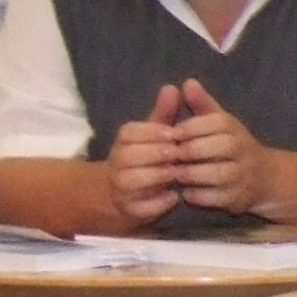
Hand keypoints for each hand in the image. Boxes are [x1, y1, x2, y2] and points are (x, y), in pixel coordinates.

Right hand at [106, 84, 187, 224]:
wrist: (127, 194)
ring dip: (159, 176)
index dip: (154, 133)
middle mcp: (117, 163)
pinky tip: (175, 196)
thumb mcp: (155, 135)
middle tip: (180, 155)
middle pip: (132, 155)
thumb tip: (173, 86)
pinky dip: (159, 202)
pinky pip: (142, 206)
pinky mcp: (130, 209)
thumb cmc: (148, 158)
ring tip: (178, 174)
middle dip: (158, 154)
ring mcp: (121, 187)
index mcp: (123, 142)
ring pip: (135, 179)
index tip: (174, 135)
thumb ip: (165, 113)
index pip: (131, 132)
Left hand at [164, 77, 274, 215]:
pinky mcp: (237, 198)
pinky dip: (197, 195)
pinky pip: (214, 197)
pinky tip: (185, 191)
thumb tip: (187, 82)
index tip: (172, 134)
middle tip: (169, 156)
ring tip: (174, 174)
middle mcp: (242, 150)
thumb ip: (202, 104)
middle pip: (216, 147)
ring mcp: (242, 175)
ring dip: (190, 174)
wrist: (263, 177)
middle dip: (189, 152)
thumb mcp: (219, 122)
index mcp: (234, 128)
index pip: (214, 122)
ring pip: (216, 173)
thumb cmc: (231, 145)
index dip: (190, 128)